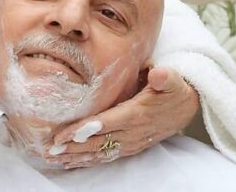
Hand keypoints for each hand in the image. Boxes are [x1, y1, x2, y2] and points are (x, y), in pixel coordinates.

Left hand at [45, 67, 198, 168]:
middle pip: (97, 142)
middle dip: (72, 147)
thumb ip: (165, 77)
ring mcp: (130, 142)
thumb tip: (157, 73)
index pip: (105, 123)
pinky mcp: (130, 147)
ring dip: (76, 157)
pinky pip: (106, 156)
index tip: (63, 134)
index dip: (84, 130)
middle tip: (49, 150)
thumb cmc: (173, 90)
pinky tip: (71, 162)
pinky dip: (88, 160)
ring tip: (54, 158)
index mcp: (137, 114)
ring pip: (99, 152)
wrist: (186, 108)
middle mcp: (132, 132)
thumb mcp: (172, 80)